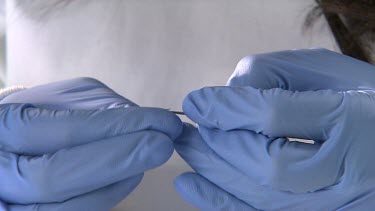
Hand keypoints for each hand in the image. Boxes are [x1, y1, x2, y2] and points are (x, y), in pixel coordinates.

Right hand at [0, 77, 181, 210]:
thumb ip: (98, 108)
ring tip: (148, 158)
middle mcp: (0, 174)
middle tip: (163, 145)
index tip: (161, 122)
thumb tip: (140, 122)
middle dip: (120, 159)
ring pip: (66, 207)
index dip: (119, 129)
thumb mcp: (60, 99)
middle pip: (55, 177)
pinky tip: (129, 176)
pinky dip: (107, 195)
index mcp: (5, 129)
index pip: (65, 132)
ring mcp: (14, 204)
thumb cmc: (36, 118)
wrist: (8, 146)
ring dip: (117, 181)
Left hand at [174, 49, 374, 209]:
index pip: (273, 115)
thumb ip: (276, 72)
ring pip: (262, 196)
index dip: (225, 108)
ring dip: (214, 171)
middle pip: (265, 162)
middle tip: (188, 129)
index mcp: (354, 120)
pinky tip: (192, 184)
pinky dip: (221, 202)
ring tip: (188, 149)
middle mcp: (347, 169)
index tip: (195, 102)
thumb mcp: (328, 70)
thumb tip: (226, 94)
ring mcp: (335, 204)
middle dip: (218, 144)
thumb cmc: (360, 99)